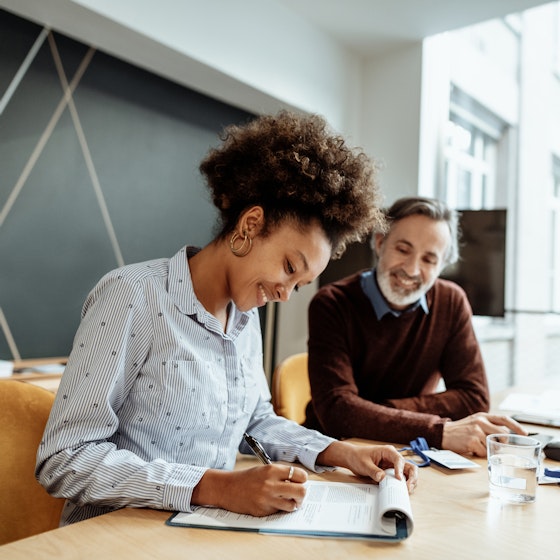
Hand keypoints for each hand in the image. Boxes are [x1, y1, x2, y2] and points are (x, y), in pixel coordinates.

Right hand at [192, 464, 307, 516]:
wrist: (227, 488)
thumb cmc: (246, 479)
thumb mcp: (264, 470)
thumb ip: (280, 474)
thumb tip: (299, 481)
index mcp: (272, 470)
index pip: (300, 475)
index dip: (303, 479)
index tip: (302, 481)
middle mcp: (271, 484)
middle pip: (301, 491)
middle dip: (303, 494)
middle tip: (299, 494)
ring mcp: (267, 499)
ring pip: (293, 505)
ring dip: (293, 504)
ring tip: (288, 500)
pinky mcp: (263, 511)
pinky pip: (279, 511)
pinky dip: (280, 509)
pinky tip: (273, 503)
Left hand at [317, 441, 417, 493]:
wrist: (352, 458)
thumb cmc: (358, 457)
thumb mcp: (364, 464)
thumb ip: (373, 471)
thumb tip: (382, 478)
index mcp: (388, 452)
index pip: (399, 460)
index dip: (400, 469)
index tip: (399, 479)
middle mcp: (393, 458)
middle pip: (410, 467)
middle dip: (412, 477)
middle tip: (408, 488)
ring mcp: (394, 466)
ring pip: (409, 474)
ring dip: (410, 483)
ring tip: (406, 492)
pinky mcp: (391, 473)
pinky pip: (402, 479)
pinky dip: (403, 485)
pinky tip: (401, 492)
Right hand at [442, 412, 527, 455]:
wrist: (443, 433)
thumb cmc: (461, 430)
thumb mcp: (475, 422)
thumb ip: (489, 426)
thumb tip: (506, 437)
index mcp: (482, 416)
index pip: (504, 419)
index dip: (516, 426)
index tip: (525, 433)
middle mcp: (480, 421)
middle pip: (503, 435)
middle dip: (502, 443)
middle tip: (495, 446)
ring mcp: (476, 431)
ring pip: (493, 444)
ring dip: (488, 449)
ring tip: (478, 446)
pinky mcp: (472, 440)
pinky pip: (484, 452)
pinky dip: (480, 453)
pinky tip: (472, 449)